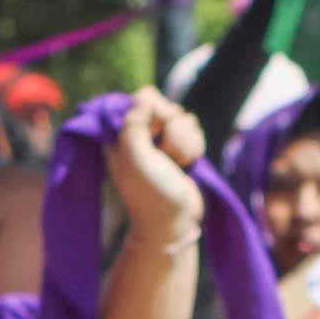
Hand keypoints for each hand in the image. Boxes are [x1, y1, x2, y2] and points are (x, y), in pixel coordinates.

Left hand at [101, 87, 205, 250]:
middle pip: (169, 106)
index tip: (154, 132)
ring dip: (185, 143)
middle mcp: (143, 133)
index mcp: (124, 131)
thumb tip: (144, 95)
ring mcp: (163, 142)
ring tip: (175, 164)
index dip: (156, 111)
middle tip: (165, 154)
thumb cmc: (150, 193)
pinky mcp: (181, 151)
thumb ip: (134, 122)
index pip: (146, 98)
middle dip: (174, 130)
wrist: (173, 224)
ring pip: (185, 120)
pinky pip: (195, 133)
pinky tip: (185, 166)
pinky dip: (194, 150)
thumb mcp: (135, 156)